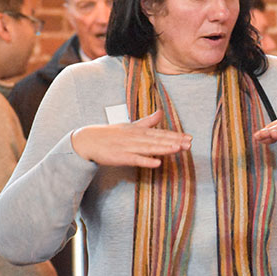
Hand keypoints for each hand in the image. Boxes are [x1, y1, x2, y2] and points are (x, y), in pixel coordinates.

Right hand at [71, 109, 191, 167]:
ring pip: (149, 148)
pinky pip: (136, 159)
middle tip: (189, 144)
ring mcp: (128, 147)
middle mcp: (135, 137)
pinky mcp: (121, 157)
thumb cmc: (110, 134)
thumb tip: (161, 113)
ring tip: (178, 149)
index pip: (160, 133)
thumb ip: (147, 122)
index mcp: (138, 130)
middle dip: (174, 141)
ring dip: (164, 148)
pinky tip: (158, 163)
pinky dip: (146, 161)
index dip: (175, 135)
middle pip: (158, 140)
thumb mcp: (130, 126)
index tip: (189, 137)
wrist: (87, 141)